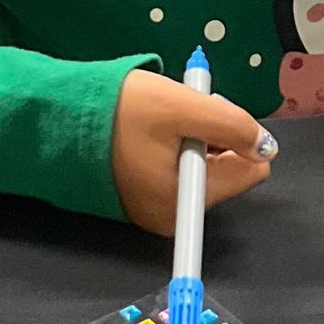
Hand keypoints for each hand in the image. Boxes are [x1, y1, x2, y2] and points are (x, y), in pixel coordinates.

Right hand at [111, 69, 274, 234]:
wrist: (57, 118)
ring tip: (161, 122)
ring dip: (192, 140)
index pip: (250, 172)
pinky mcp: (139, 200)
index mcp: (187, 200)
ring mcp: (155, 210)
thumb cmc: (119, 112)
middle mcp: (174, 216)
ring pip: (202, 169)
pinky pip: (176, 174)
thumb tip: (266, 146)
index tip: (207, 117)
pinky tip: (150, 132)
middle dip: (212, 139)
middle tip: (180, 116)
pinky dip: (173, 149)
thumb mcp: (184, 107)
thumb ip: (232, 124)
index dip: (238, 137)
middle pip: (225, 170)